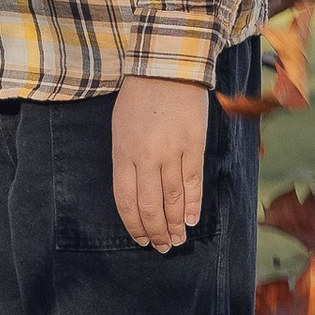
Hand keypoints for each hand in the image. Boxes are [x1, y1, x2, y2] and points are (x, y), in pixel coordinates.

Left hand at [111, 76, 207, 253]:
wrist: (167, 67)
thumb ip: (126, 161)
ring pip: (173, 199)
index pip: (126, 200)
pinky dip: (192, 204)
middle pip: (150, 206)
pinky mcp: (194, 147)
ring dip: (174, 225)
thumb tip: (136, 193)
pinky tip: (190, 220)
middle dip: (155, 231)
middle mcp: (146, 157)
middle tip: (162, 247)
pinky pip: (193, 183)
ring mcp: (172, 153)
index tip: (140, 238)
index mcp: (123, 153)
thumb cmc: (139, 97)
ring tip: (177, 240)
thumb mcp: (120, 129)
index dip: (134, 224)